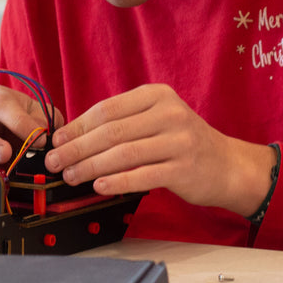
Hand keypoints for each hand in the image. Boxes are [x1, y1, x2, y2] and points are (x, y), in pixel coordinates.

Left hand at [43, 84, 275, 215]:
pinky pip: (142, 175)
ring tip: (71, 177)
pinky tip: (98, 187)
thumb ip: (123, 123)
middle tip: (55, 162)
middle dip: (77, 149)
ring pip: (123, 154)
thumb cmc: (182, 143)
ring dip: (91, 167)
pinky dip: (117, 182)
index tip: (56, 141)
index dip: (77, 127)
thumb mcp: (156, 120)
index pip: (107, 110)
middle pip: (111, 132)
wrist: (227, 165)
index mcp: (157, 95)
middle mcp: (169, 113)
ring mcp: (178, 141)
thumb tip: (74, 137)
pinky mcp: (184, 168)